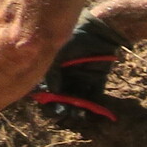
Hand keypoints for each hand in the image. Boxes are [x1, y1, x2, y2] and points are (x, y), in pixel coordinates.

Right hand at [27, 13, 125, 130]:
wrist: (102, 31)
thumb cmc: (76, 37)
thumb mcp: (60, 52)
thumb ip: (53, 72)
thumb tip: (52, 93)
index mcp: (50, 70)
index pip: (44, 89)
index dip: (45, 100)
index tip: (49, 105)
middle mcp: (63, 78)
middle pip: (58, 99)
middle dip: (60, 109)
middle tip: (63, 114)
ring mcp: (78, 81)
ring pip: (74, 102)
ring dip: (75, 110)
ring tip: (76, 115)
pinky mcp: (95, 83)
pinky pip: (92, 98)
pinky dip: (92, 107)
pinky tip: (90, 114)